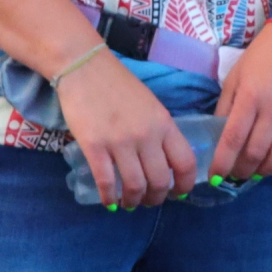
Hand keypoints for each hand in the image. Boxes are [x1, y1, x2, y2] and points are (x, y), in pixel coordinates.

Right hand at [55, 54, 196, 207]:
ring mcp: (120, 142)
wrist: (86, 68)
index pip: (185, 162)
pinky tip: (109, 202)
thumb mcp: (151, 106)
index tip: (179, 194)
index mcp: (165, 124)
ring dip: (133, 201)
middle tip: (149, 201)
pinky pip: (106, 181)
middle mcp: (147, 135)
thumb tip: (164, 160)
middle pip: (160, 180)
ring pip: (135, 185)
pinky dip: (109, 197)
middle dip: (156, 198)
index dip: (185, 184)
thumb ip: (159, 131)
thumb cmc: (119, 86)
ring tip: (130, 203)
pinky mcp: (94, 146)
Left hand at [211, 21, 271, 180]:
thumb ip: (226, 108)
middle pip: (256, 152)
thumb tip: (219, 138)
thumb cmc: (261, 56)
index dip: (223, 163)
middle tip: (235, 175)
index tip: (216, 177)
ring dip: (265, 170)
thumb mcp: (235, 77)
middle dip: (242, 170)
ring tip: (256, 172)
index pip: (233, 139)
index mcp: (250, 97)